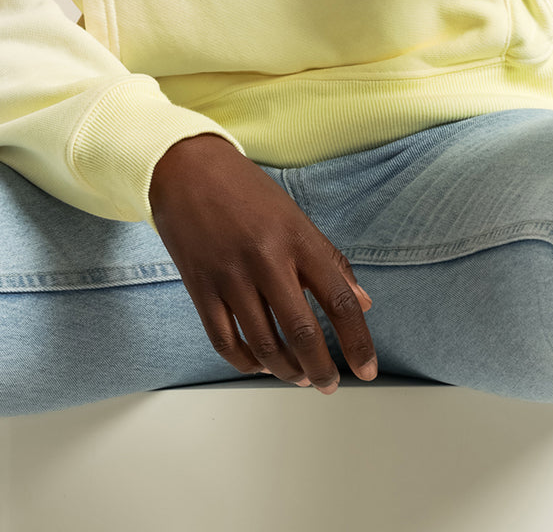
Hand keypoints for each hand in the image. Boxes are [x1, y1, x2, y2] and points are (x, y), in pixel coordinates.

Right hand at [148, 133, 377, 392]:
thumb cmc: (246, 191)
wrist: (185, 168)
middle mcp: (265, 257)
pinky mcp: (200, 288)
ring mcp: (230, 275)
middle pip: (302, 331)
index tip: (367, 370)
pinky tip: (259, 364)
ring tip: (298, 376)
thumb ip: (329, 259)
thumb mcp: (295, 215)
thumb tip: (362, 302)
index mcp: (296, 237)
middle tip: (329, 383)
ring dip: (286, 371)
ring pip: (264, 345)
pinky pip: (225, 342)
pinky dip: (246, 363)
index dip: (357, 342)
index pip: (338, 299)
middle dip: (321, 369)